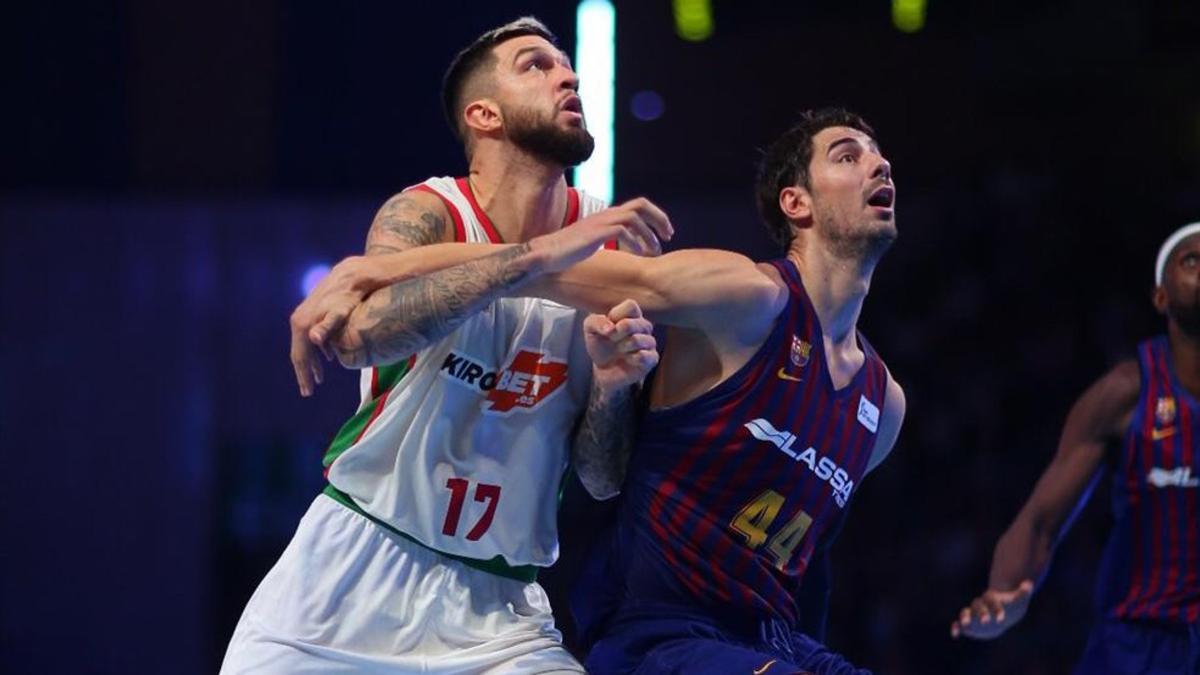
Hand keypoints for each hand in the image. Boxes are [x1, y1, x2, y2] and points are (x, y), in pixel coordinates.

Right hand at [289, 255, 383, 395]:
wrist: (349, 277)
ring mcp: (304, 317)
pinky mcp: (312, 314)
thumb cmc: (347, 298)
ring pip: (305, 346)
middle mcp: (298, 321)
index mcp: (302, 326)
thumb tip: (312, 338)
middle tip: (309, 391)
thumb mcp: (339, 315)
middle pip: (299, 353)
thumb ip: (327, 328)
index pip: (299, 357)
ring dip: (313, 363)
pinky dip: (318, 351)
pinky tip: (329, 358)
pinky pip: (311, 338)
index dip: (303, 376)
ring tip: (319, 379)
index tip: (307, 392)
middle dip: (304, 373)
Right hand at [533, 197, 673, 273]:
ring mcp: (600, 222)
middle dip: (659, 218)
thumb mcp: (592, 240)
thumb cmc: (567, 252)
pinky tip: (638, 254)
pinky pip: (622, 231)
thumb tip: (624, 245)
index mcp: (607, 215)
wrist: (546, 255)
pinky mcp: (595, 234)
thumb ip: (608, 237)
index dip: (656, 216)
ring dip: (648, 234)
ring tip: (655, 250)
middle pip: (641, 205)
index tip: (665, 232)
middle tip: (669, 235)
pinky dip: (634, 242)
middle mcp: (606, 214)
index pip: (638, 205)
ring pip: (634, 218)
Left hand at [584, 299, 658, 390]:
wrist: (604, 369)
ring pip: (639, 340)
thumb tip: (611, 328)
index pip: (631, 306)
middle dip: (618, 333)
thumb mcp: (590, 329)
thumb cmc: (600, 344)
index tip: (608, 326)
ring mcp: (649, 342)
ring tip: (619, 350)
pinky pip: (645, 356)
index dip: (617, 315)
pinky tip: (628, 359)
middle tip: (611, 339)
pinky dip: (632, 358)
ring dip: (623, 346)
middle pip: (636, 323)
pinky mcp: (652, 358)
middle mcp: (643, 326)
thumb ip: (597, 321)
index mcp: (630, 315)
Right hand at [950, 580, 1033, 639]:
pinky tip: (954, 633)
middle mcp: (981, 604)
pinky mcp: (968, 622)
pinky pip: (959, 623)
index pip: (993, 602)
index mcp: (992, 599)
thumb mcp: (1018, 599)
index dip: (997, 609)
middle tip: (985, 621)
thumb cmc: (1010, 605)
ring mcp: (973, 612)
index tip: (1001, 618)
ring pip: (967, 613)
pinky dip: (956, 627)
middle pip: (978, 607)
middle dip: (981, 614)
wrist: (999, 610)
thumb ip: (1023, 592)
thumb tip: (1029, 584)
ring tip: (964, 624)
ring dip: (965, 618)